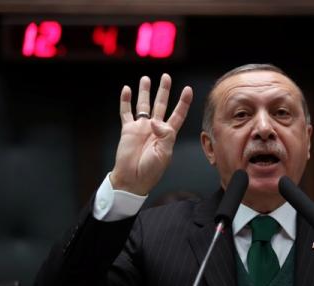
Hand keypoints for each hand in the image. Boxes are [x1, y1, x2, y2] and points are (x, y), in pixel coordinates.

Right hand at [110, 74, 192, 194]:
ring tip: (146, 79)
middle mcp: (155, 128)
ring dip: (145, 92)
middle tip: (166, 77)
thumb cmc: (151, 170)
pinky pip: (126, 113)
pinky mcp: (128, 130)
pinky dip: (126, 101)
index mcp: (168, 134)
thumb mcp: (164, 153)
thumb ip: (165, 135)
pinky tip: (126, 90)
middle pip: (161, 105)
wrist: (133, 179)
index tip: (188, 90)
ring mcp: (141, 128)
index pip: (178, 114)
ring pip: (144, 105)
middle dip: (164, 91)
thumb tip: (155, 121)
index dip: (183, 102)